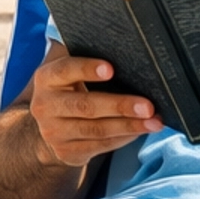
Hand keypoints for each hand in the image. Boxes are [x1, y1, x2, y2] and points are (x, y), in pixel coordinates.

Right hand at [28, 47, 160, 170]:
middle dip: (120, 106)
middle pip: (86, 106)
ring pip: (97, 130)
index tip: (111, 69)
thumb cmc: (69, 90)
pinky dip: (124, 138)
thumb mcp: (68, 72)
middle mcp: (45, 106)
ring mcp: (54, 132)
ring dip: (129, 126)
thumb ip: (85, 57)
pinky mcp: (66, 151)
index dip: (87, 69)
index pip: (66, 70)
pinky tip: (140, 131)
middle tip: (147, 106)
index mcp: (46, 78)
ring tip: (154, 122)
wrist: (49, 127)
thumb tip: (122, 47)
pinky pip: (101, 145)